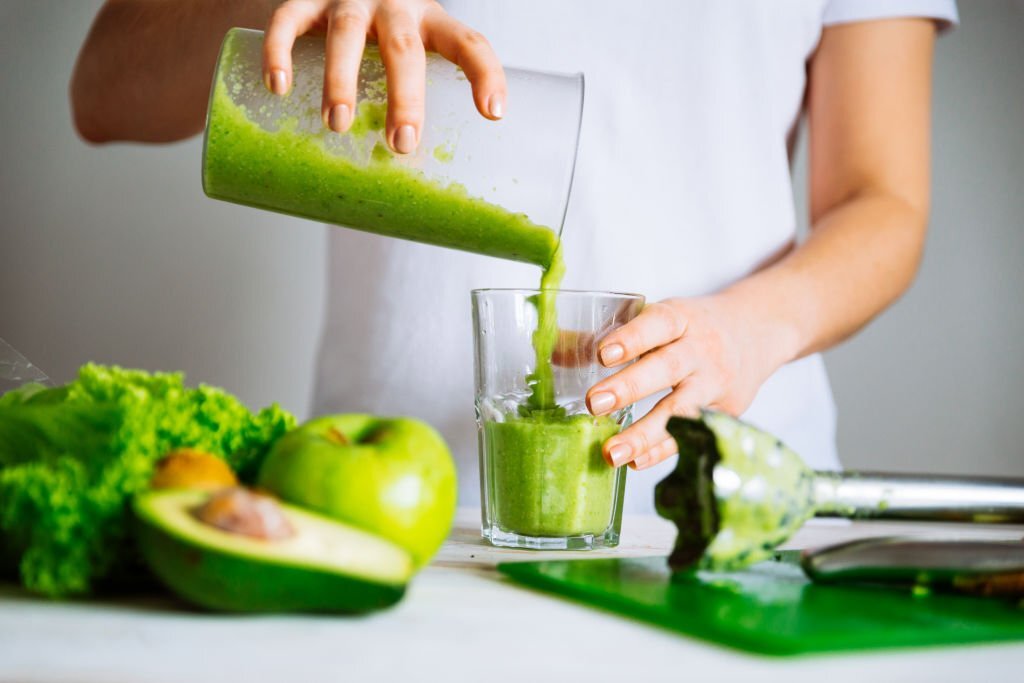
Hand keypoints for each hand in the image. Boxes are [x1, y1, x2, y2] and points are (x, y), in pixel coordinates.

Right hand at [262, 0, 505, 153]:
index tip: (493, 114)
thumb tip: (417, 188)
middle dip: (405, 97)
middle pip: (404, 49)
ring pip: (347, 35)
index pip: (469, 43)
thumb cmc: (384, 36)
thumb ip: (419, 98)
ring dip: (341, 80)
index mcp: (431, 22)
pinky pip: (288, 19)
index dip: (485, 75)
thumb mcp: (413, 52)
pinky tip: (278, 87)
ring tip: (336, 124)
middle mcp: (394, 5)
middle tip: (401, 143)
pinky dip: (280, 52)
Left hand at [585, 295, 793, 470]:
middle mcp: (702, 349)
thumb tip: (551, 349)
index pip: (658, 325)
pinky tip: (636, 462)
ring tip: (611, 452)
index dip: (632, 338)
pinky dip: (665, 450)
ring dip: (646, 433)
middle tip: (595, 404)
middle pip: (667, 368)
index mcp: (682, 318)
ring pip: (682, 409)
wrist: (759, 331)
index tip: (602, 354)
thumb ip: (608, 335)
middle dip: (630, 387)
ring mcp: (716, 383)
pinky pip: (693, 435)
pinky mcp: (726, 412)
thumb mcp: (660, 319)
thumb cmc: (693, 327)